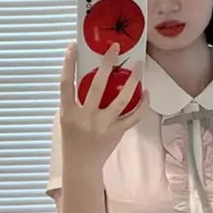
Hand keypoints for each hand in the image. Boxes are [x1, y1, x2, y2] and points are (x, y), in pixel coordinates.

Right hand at [58, 41, 149, 169]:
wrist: (81, 166)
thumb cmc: (72, 140)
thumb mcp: (66, 119)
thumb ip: (74, 100)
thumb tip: (89, 76)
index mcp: (68, 112)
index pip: (66, 83)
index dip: (68, 63)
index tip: (73, 46)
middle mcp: (86, 117)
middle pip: (97, 86)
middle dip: (106, 64)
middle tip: (115, 48)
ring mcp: (103, 125)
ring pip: (121, 99)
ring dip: (131, 81)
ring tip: (138, 66)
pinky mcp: (117, 132)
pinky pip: (134, 116)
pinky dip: (142, 104)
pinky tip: (146, 92)